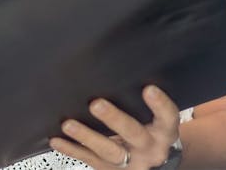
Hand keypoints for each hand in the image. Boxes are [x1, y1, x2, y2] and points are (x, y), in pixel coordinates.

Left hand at [49, 85, 179, 168]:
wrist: (155, 165)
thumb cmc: (152, 129)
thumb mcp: (158, 118)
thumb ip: (143, 99)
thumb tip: (121, 65)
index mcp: (164, 131)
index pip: (168, 117)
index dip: (160, 104)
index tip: (149, 89)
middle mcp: (150, 147)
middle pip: (134, 134)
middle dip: (114, 119)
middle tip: (96, 104)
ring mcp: (131, 161)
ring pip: (109, 151)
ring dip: (87, 137)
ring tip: (69, 124)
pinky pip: (90, 160)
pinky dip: (72, 149)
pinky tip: (57, 139)